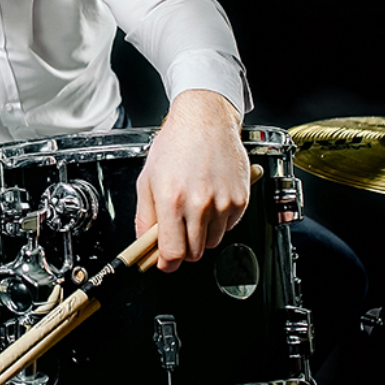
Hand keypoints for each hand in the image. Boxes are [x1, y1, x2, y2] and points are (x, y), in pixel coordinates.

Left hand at [135, 89, 249, 271]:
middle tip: (178, 229)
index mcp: (172, 200)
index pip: (172, 253)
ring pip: (212, 242)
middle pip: (194, 253)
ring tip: (194, 207)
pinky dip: (219, 221)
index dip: (166, 263)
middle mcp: (199, 204)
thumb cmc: (175, 145)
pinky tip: (210, 199)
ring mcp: (223, 203)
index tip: (164, 263)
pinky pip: (229, 227)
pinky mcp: (240, 200)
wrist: (205, 121)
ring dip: (202, 234)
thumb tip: (144, 244)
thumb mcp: (147, 179)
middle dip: (183, 247)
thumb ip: (145, 216)